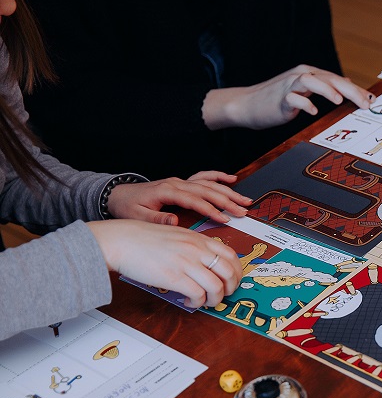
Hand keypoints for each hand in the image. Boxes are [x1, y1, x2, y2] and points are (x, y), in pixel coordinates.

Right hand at [88, 220, 241, 307]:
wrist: (121, 241)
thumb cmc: (144, 240)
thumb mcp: (178, 235)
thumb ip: (195, 246)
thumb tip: (208, 264)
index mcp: (199, 239)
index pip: (232, 256)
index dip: (237, 272)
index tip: (232, 282)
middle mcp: (197, 250)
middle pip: (230, 273)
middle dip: (230, 289)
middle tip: (221, 295)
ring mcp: (186, 263)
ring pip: (217, 287)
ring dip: (215, 299)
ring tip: (204, 301)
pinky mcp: (174, 277)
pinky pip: (198, 295)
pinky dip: (198, 302)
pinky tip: (188, 300)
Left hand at [106, 171, 252, 224]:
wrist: (119, 194)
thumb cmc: (128, 207)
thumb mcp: (138, 216)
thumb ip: (157, 219)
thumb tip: (176, 221)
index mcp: (167, 191)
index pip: (194, 200)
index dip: (210, 209)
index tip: (224, 219)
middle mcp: (177, 183)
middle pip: (207, 190)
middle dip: (227, 201)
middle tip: (243, 211)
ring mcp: (181, 182)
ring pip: (209, 184)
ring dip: (228, 191)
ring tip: (245, 200)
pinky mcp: (182, 183)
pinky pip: (203, 177)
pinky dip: (218, 177)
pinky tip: (232, 179)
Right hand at [202, 65, 374, 129]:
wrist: (246, 105)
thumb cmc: (277, 101)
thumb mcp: (304, 92)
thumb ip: (324, 88)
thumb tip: (346, 85)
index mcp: (310, 74)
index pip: (337, 79)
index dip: (356, 89)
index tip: (371, 101)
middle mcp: (301, 76)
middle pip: (329, 78)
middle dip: (349, 90)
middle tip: (365, 103)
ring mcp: (289, 86)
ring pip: (311, 81)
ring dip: (326, 90)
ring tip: (340, 101)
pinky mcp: (279, 99)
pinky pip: (293, 99)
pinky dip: (304, 104)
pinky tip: (313, 111)